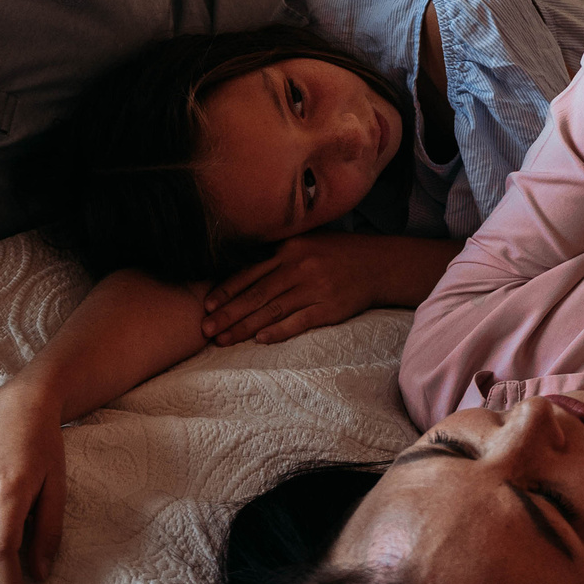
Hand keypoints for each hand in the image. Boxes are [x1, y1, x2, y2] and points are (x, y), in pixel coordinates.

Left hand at [199, 235, 384, 346]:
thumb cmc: (336, 253)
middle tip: (206, 329)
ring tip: (224, 340)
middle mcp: (299, 266)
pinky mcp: (330, 308)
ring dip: (245, 327)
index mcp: (289, 248)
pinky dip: (279, 331)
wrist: (378, 264)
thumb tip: (243, 274)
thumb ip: (278, 255)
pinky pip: (299, 321)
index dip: (227, 290)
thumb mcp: (306, 243)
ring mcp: (315, 288)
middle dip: (228, 313)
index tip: (206, 305)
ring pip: (273, 310)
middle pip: (256, 294)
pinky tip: (260, 340)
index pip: (250, 272)